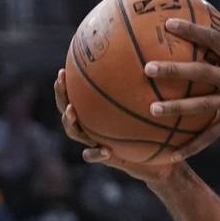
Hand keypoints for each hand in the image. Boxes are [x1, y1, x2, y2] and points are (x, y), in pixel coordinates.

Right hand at [54, 69, 177, 183]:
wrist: (158, 160)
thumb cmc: (156, 128)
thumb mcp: (154, 106)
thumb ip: (149, 89)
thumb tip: (156, 60)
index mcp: (99, 112)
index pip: (77, 95)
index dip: (66, 84)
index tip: (63, 69)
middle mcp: (93, 125)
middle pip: (68, 109)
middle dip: (61, 96)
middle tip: (61, 82)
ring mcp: (96, 141)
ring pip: (75, 133)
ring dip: (70, 123)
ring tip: (72, 112)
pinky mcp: (105, 158)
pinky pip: (93, 156)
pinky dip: (96, 154)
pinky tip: (104, 150)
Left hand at [141, 8, 219, 161]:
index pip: (213, 39)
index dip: (191, 30)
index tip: (169, 24)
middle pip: (200, 73)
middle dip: (174, 70)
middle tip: (148, 68)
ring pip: (202, 106)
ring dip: (176, 108)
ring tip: (152, 108)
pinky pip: (211, 135)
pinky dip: (192, 146)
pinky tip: (172, 154)